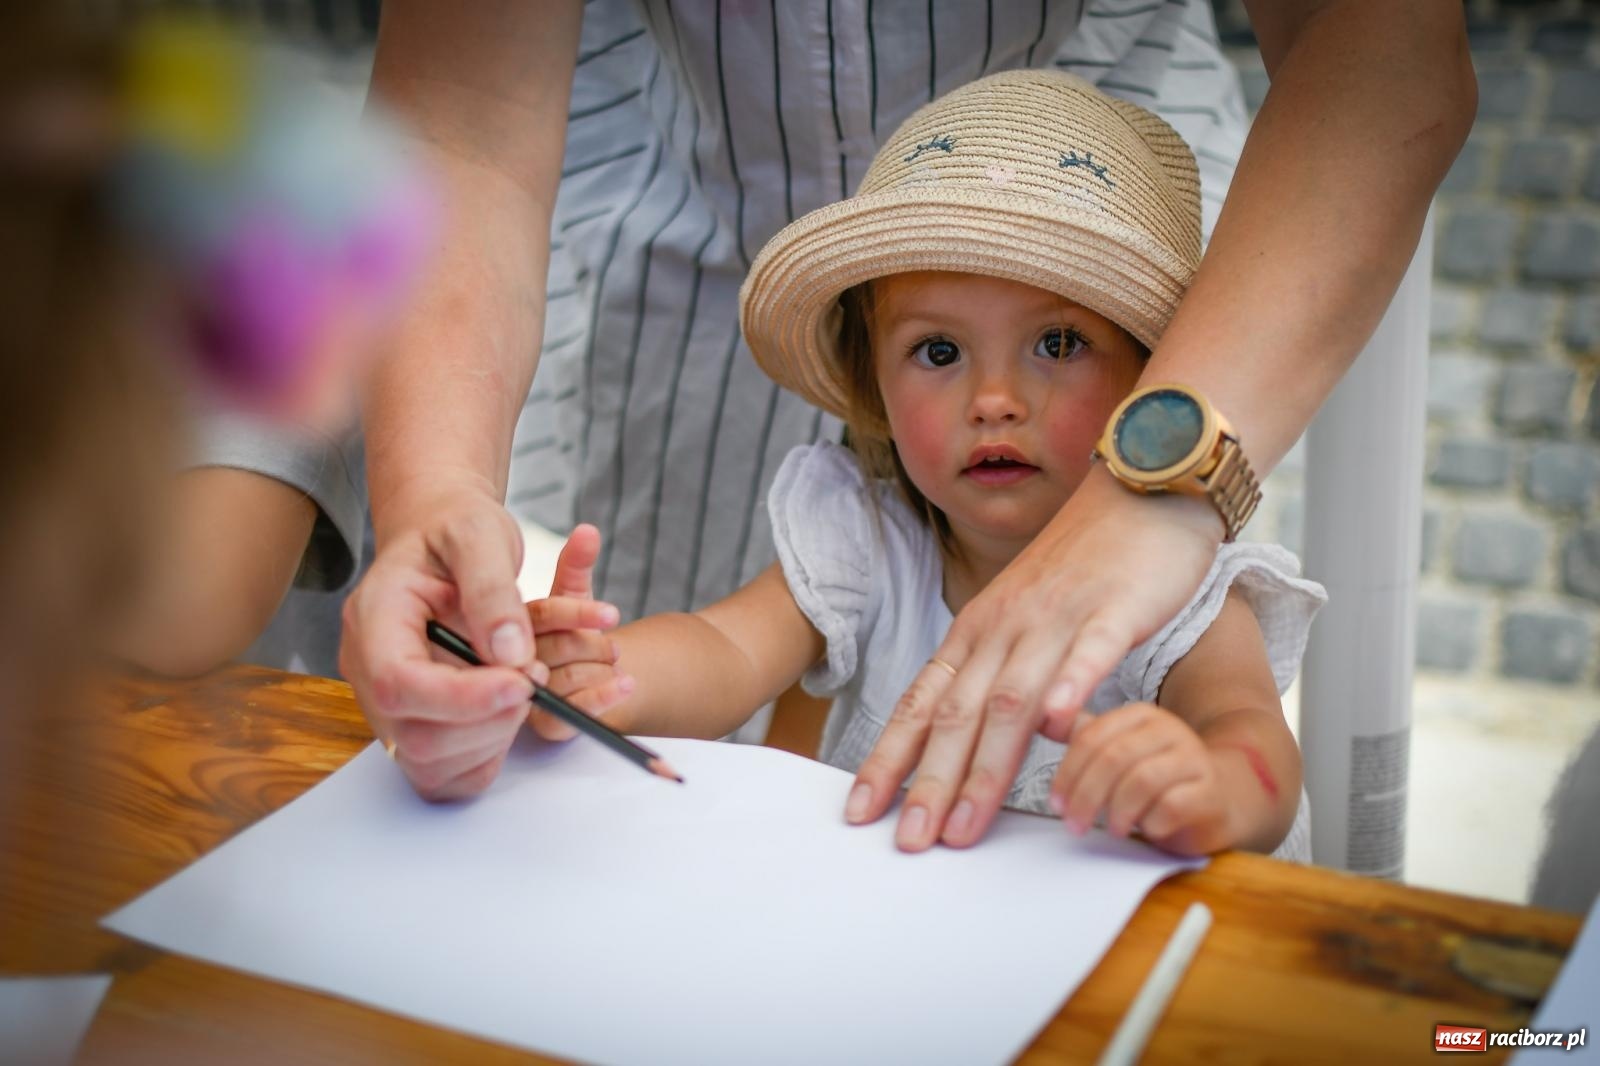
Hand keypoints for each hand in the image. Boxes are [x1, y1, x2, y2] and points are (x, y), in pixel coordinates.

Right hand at [340, 480, 618, 800]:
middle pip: (415, 735)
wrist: (444, 538)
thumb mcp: (479, 535)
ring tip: (525, 684)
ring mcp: (388, 705)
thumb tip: (509, 653)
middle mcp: (369, 670)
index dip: (462, 698)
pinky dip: (488, 754)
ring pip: (431, 763)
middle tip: (535, 678)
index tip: (522, 683)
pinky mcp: (415, 726)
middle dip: (490, 720)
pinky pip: (446, 773)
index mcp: (372, 619)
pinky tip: (509, 710)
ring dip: (495, 737)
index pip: (398, 683)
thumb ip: (493, 590)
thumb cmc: (455, 531)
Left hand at [845, 468, 1220, 850]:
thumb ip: (1001, 674)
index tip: (862, 810)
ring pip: (1012, 701)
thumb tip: (973, 736)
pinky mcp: (1112, 609)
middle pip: (957, 715)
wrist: (1141, 487)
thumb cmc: (1084, 563)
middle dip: (929, 783)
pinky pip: (1087, 654)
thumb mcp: (1024, 618)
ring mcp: (1056, 618)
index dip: (891, 759)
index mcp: (978, 631)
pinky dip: (1070, 691)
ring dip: (985, 767)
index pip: (922, 704)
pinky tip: (1059, 732)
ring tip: (966, 826)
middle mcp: (1005, 627)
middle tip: (910, 842)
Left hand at [1049, 703, 1233, 855]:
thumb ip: (1084, 737)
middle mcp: (1169, 728)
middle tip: (1074, 824)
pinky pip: (1172, 806)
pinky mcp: (1211, 792)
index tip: (1056, 802)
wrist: (1219, 800)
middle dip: (1086, 795)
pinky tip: (1146, 829)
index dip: (1067, 772)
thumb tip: (1041, 719)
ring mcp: (1194, 758)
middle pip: (1113, 757)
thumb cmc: (1158, 779)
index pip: (1091, 736)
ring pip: (1142, 780)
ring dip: (1117, 811)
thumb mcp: (1119, 753)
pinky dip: (1150, 823)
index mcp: (1139, 715)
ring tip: (1113, 828)